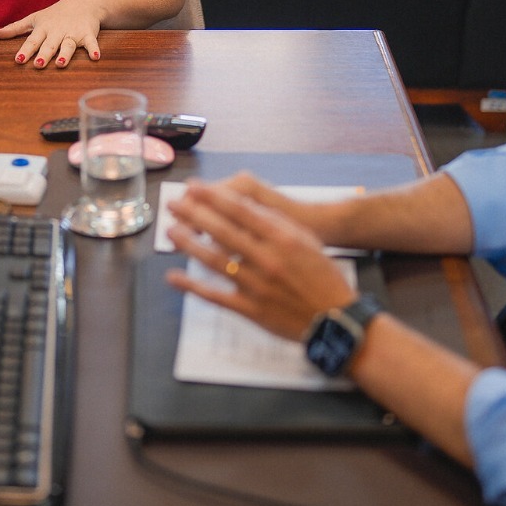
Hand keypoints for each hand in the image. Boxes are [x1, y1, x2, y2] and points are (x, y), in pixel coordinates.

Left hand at [0, 0, 103, 68]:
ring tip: (60, 64)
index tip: (19, 60)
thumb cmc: (55, 14)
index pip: (32, 41)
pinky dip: (93, 49)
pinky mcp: (88, 34)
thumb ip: (15, 28)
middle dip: (44, 54)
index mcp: (43, 29)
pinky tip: (95, 57)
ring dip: (65, 54)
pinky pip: (91, 43)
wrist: (83, 3)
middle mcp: (57, 32)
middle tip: (38, 64)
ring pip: (68, 45)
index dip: (26, 50)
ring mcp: (73, 33)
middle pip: (50, 45)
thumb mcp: (34, 19)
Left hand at [164, 176, 357, 340]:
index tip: (194, 187)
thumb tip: (246, 206)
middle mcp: (267, 260)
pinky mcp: (250, 309)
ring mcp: (257, 286)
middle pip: (223, 232)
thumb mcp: (306, 240)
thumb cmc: (322, 276)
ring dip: (189, 245)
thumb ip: (277, 223)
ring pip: (215, 261)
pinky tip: (174, 276)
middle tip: (173, 204)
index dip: (214, 197)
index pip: (241, 212)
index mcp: (283, 239)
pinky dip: (192, 286)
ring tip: (171, 231)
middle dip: (194, 215)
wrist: (334, 318)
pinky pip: (215, 296)